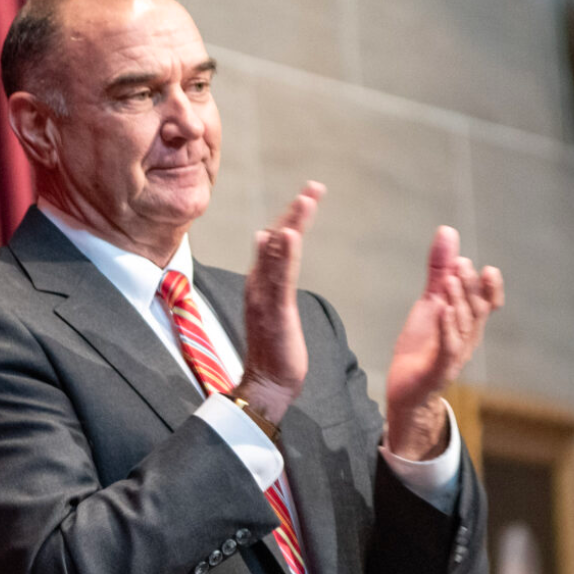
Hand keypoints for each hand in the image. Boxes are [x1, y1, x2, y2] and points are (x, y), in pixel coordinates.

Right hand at [235, 182, 323, 421]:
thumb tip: (269, 242)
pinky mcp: (273, 312)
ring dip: (292, 224)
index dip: (293, 217)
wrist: (265, 385)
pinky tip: (290, 235)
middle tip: (314, 188)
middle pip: (276, 240)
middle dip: (295, 212)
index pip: (277, 242)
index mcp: (261, 283)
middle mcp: (259, 285)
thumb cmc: (274, 349)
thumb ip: (273, 276)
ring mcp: (264, 298)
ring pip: (277, 254)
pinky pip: (279, 280)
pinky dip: (283, 256)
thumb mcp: (276, 306)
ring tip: (306, 200)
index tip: (311, 194)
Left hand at [384, 226, 504, 458]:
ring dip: (458, 302)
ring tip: (449, 280)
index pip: (487, 304)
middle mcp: (467, 339)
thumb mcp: (430, 301)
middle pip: (476, 311)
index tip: (487, 269)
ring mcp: (454, 356)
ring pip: (463, 327)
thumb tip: (448, 231)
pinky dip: (447, 328)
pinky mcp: (438, 369)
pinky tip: (441, 310)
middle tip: (460, 264)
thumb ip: (440, 270)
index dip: (491, 289)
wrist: (405, 389)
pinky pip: (447, 348)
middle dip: (470, 287)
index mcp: (468, 323)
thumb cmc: (422, 345)